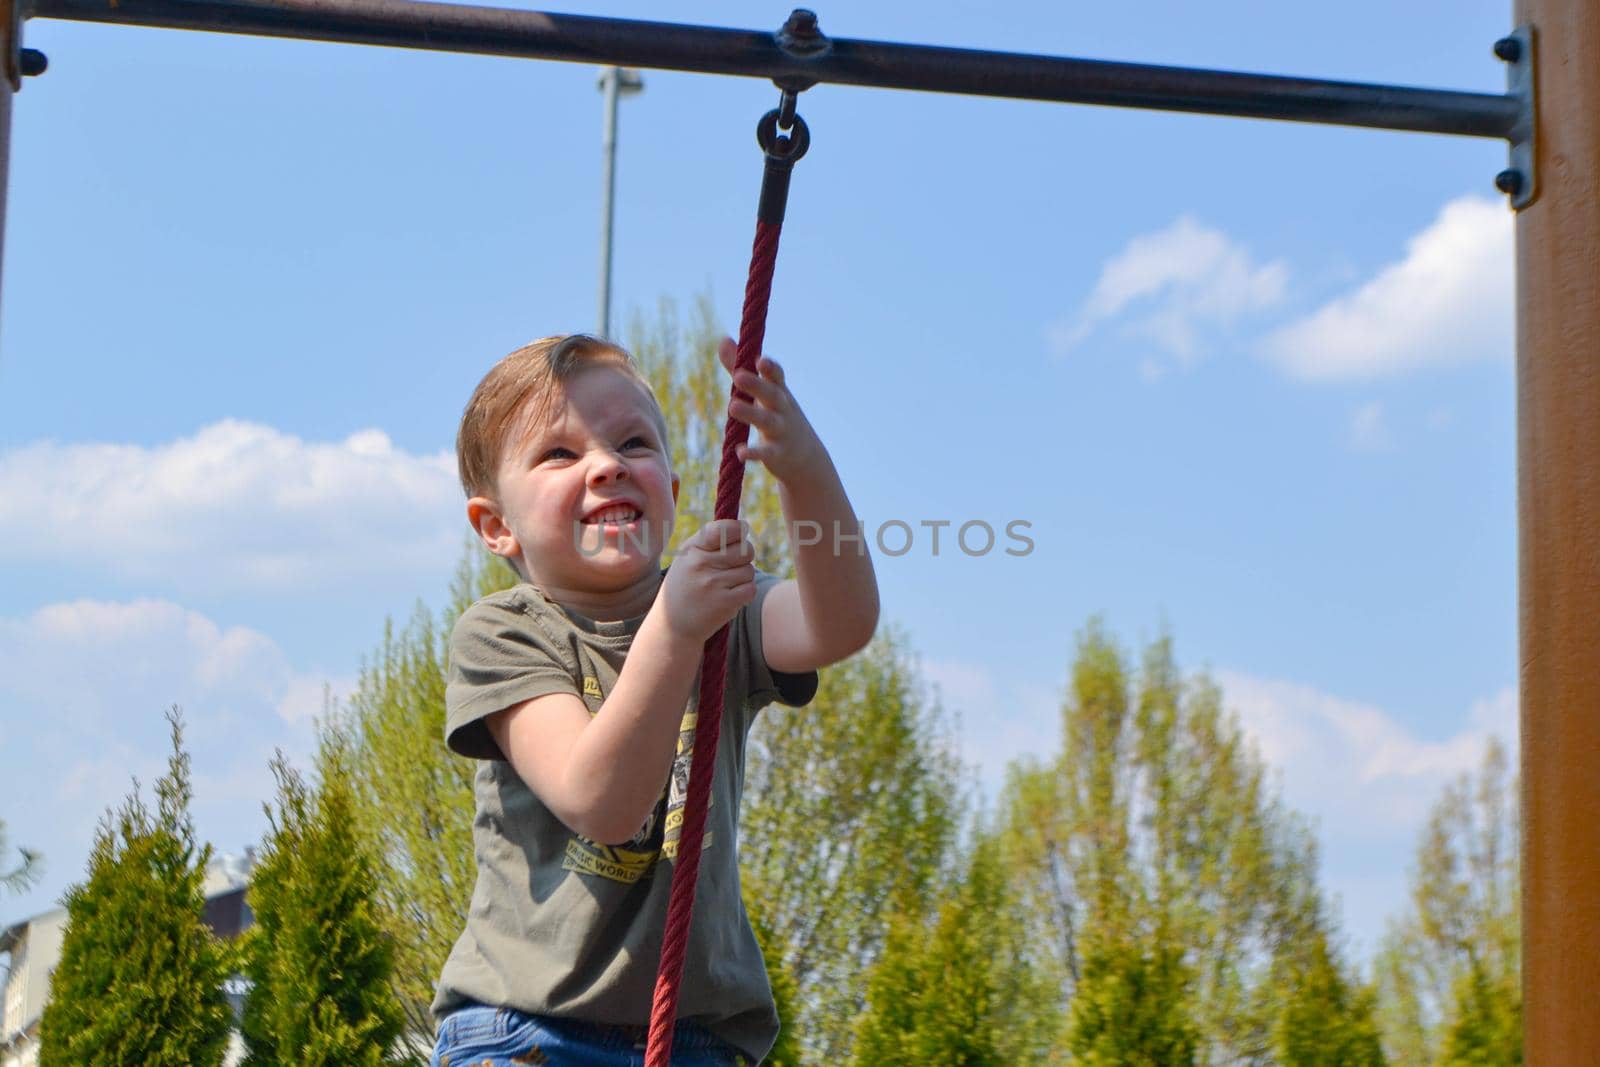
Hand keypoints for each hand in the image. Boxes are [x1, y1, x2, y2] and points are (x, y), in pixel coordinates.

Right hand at [658, 518, 756, 643]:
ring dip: (743, 578)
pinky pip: (750, 589)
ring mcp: (712, 584)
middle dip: (745, 557)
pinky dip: (746, 593)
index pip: (724, 529)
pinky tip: (731, 597)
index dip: (739, 530)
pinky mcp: (723, 603)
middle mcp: (700, 563)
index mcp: (692, 548)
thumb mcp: (687, 559)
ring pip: (749, 571)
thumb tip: (744, 526)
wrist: (672, 625)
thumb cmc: (686, 586)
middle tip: (733, 566)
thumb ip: (711, 542)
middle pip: (745, 550)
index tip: (742, 533)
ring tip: (726, 585)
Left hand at [720, 336, 827, 486]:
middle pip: (771, 394)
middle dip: (757, 385)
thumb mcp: (763, 391)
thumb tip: (723, 338)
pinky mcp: (777, 454)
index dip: (770, 368)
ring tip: (732, 407)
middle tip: (738, 376)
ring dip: (751, 414)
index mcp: (779, 391)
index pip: (776, 376)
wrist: (805, 457)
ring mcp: (782, 431)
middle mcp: (783, 409)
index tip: (761, 360)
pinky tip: (740, 452)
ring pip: (767, 421)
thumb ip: (741, 366)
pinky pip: (766, 453)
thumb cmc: (778, 415)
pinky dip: (754, 453)